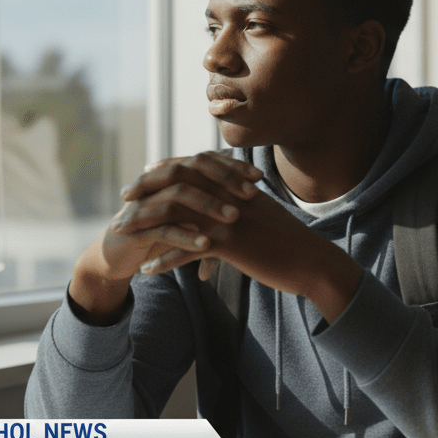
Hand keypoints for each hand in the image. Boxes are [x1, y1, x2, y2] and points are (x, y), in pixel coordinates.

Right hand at [69, 152, 263, 321]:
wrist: (119, 256)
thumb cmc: (160, 234)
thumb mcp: (189, 218)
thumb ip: (212, 205)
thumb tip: (249, 196)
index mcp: (170, 179)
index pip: (204, 162)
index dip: (232, 168)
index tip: (260, 178)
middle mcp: (157, 185)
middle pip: (192, 171)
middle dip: (224, 181)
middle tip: (252, 194)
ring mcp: (144, 205)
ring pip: (178, 197)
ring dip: (208, 205)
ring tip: (234, 218)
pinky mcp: (134, 230)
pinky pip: (162, 230)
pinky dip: (186, 236)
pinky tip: (207, 244)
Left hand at [130, 183, 364, 322]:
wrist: (313, 261)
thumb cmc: (292, 241)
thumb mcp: (267, 213)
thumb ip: (247, 202)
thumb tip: (234, 200)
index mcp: (238, 186)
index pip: (195, 168)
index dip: (168, 168)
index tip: (146, 173)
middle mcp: (230, 196)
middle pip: (178, 185)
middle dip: (147, 190)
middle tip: (124, 198)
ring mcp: (228, 218)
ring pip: (175, 216)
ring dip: (145, 224)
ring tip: (123, 233)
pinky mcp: (230, 244)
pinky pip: (187, 250)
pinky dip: (164, 259)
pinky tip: (147, 270)